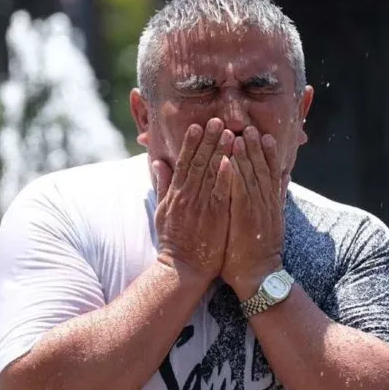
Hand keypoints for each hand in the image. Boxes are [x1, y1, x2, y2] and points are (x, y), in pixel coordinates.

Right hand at [154, 118, 233, 281]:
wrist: (183, 269)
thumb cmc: (173, 242)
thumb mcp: (162, 211)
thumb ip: (163, 185)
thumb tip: (158, 162)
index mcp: (176, 194)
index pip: (184, 163)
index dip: (191, 143)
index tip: (198, 126)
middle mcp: (187, 196)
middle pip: (199, 163)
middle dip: (208, 140)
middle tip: (217, 121)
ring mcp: (201, 206)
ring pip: (210, 173)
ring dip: (219, 151)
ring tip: (228, 132)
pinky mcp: (214, 217)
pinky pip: (220, 193)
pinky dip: (224, 176)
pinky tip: (230, 160)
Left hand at [222, 127, 284, 299]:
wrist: (259, 278)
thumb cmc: (258, 254)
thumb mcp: (270, 225)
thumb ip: (274, 203)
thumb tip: (283, 183)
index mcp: (271, 207)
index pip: (271, 175)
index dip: (268, 155)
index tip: (264, 136)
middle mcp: (267, 206)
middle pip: (264, 171)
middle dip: (257, 149)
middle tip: (252, 128)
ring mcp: (258, 211)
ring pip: (253, 177)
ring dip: (248, 155)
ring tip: (242, 135)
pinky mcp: (246, 219)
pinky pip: (241, 192)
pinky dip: (237, 174)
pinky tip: (230, 160)